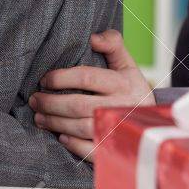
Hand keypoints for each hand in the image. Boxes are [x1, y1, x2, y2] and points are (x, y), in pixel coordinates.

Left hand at [28, 30, 153, 158]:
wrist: (155, 121)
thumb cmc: (131, 88)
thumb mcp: (127, 64)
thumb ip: (112, 44)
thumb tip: (93, 37)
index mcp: (123, 83)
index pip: (87, 77)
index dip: (61, 78)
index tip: (44, 80)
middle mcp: (121, 106)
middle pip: (78, 105)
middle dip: (51, 103)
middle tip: (34, 100)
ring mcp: (118, 129)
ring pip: (81, 128)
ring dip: (56, 123)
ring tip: (39, 118)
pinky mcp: (116, 148)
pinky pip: (92, 150)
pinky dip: (74, 145)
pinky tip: (61, 137)